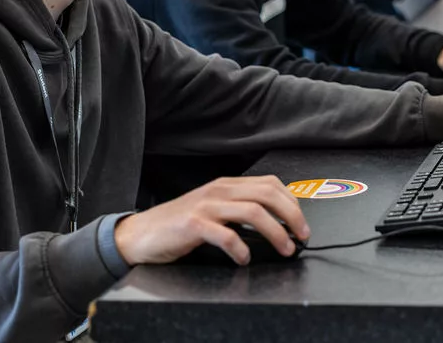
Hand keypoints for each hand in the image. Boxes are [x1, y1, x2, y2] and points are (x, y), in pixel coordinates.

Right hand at [113, 176, 309, 266]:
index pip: (270, 184)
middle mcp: (219, 191)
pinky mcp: (193, 225)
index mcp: (226, 185)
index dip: (291, 202)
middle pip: (267, 195)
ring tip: (284, 249)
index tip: (302, 222)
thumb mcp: (212, 209)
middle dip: (292, 216)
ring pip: (253, 213)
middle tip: (302, 236)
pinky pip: (226, 235)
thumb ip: (238, 210)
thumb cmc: (178, 225)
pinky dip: (241, 249)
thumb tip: (275, 224)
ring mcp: (206, 206)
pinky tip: (244, 259)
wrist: (140, 233)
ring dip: (276, 233)